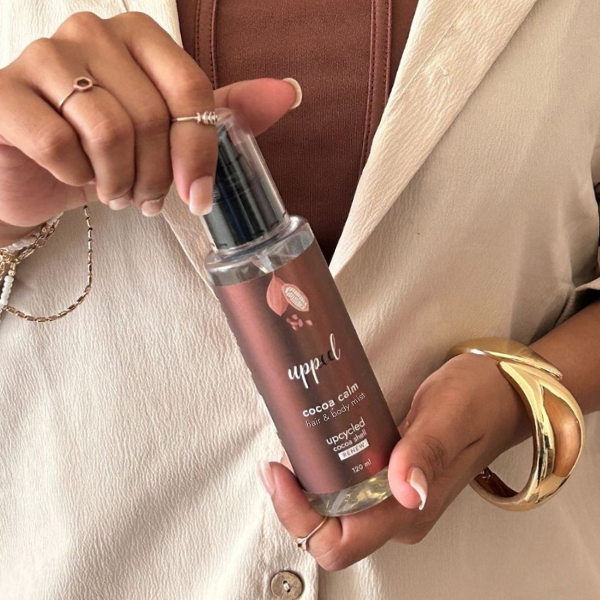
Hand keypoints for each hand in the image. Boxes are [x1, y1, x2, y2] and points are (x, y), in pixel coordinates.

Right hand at [0, 12, 299, 244]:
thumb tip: (287, 92)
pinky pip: (59, 142)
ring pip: (108, 129)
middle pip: (153, 116)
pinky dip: (75, 177)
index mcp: (138, 38)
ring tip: (115, 192)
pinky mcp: (3, 94)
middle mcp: (90, 34)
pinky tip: (73, 177)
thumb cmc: (105, 151)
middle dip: (156, 177)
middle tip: (145, 198)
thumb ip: (221, 110)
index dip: (200, 151)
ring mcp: (42, 58)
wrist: (34, 172)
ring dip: (120, 181)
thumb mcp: (168, 133)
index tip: (199, 197)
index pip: (190, 89)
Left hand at [258, 353, 530, 570]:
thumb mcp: (447, 415)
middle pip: (330, 534)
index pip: (341, 542)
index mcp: (410, 509)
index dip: (301, 519)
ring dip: (305, 491)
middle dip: (294, 505)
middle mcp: (401, 513)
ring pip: (336, 515)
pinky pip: (348, 493)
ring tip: (292, 451)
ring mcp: (396, 500)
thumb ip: (425, 450)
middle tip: (279, 460)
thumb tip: (404, 490)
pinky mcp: (392, 482)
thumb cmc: (477, 401)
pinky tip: (315, 449)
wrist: (500, 393)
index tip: (282, 473)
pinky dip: (323, 478)